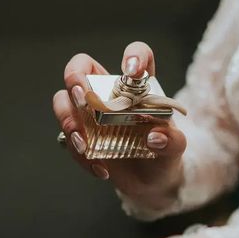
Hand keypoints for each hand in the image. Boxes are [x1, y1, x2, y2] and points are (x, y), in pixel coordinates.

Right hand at [52, 42, 186, 205]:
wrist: (152, 182)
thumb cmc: (165, 156)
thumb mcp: (175, 149)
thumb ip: (172, 142)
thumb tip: (156, 137)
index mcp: (139, 87)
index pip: (138, 55)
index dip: (134, 54)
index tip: (132, 70)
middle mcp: (110, 93)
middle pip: (80, 67)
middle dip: (74, 78)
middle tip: (83, 100)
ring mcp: (90, 114)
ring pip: (63, 101)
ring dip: (68, 120)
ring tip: (84, 145)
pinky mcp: (81, 136)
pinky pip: (67, 139)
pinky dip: (80, 155)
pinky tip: (101, 169)